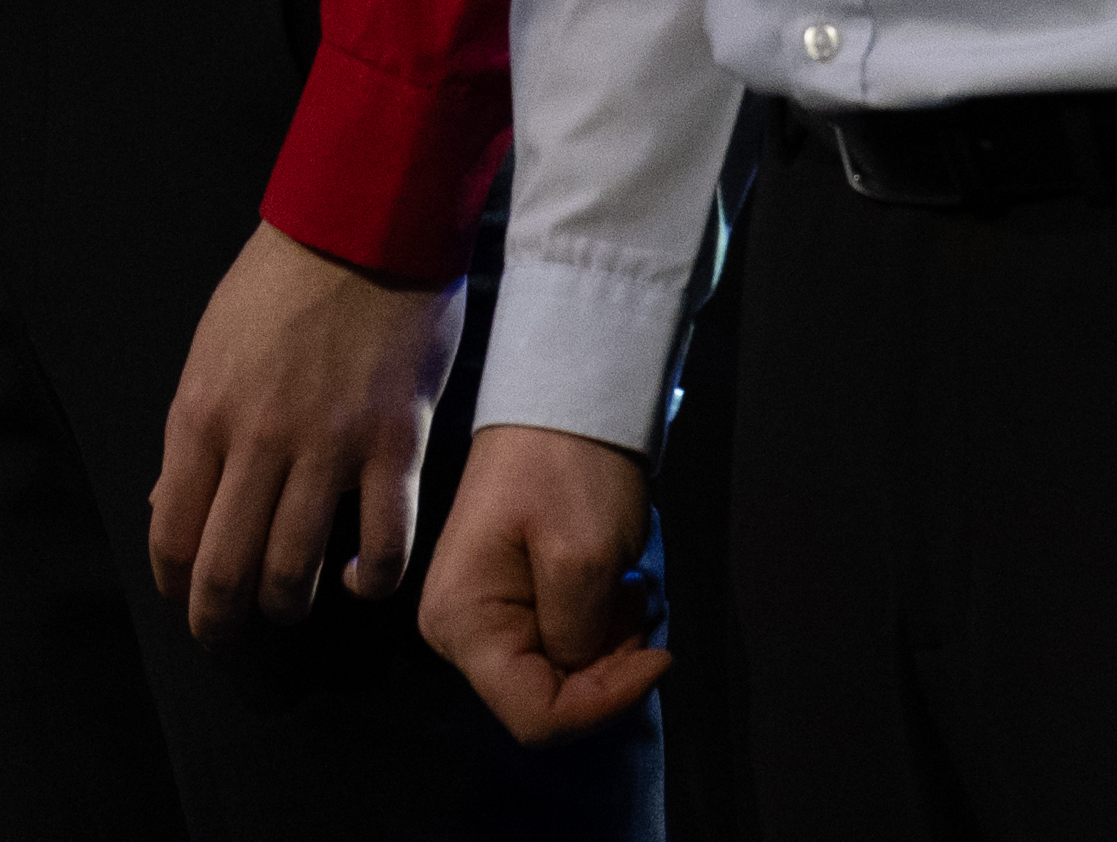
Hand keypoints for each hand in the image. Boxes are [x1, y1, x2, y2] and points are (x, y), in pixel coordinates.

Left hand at [148, 221, 463, 636]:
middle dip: (219, 619)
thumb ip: (192, 431)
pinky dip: (368, 581)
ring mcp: (329, 447)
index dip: (174, 583)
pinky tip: (357, 580)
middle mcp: (258, 440)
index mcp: (202, 412)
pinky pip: (381, 545)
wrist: (362, 223)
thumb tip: (165, 504)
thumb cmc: (280, 282)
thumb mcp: (211, 347)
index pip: (171, 531)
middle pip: (226, 567)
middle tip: (226, 635)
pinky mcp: (393, 445)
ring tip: (291, 604)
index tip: (184, 599)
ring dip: (288, 605)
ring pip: (296, 570)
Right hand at [420, 425, 668, 741]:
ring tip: (630, 587)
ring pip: (560, 675)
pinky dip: (601, 627)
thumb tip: (578, 671)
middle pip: (546, 700)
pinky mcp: (508, 603)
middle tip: (639, 609)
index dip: (604, 704)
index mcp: (463, 623)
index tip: (657, 655)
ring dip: (608, 646)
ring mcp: (482, 617)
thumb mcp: (585, 557)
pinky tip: (616, 585)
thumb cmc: (568, 469)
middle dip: (606, 671)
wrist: (562, 399)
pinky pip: (562, 646)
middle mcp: (459, 631)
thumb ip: (577, 637)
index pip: (535, 716)